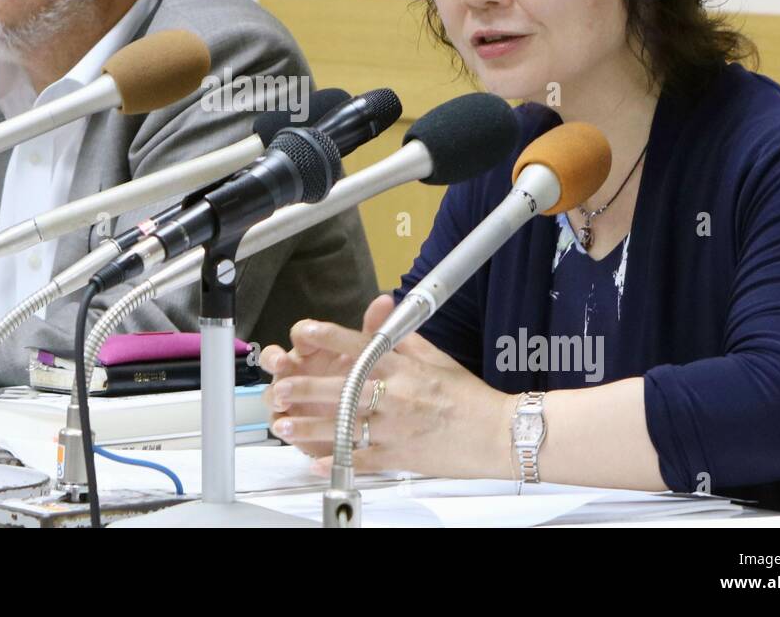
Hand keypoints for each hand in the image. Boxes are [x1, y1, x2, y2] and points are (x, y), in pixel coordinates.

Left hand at [260, 294, 515, 478]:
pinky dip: (338, 461)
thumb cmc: (469, 396)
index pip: (361, 346)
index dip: (330, 337)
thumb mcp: (436, 358)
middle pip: (344, 389)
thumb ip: (404, 340)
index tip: (304, 332)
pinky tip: (314, 462)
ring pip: (346, 427)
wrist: (499, 433)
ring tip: (284, 425)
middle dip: (308, 389)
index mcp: (404, 368)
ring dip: (310, 426)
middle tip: (280, 388)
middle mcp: (397, 395)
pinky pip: (363, 459)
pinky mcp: (401, 456)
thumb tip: (383, 317)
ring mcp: (397, 427)